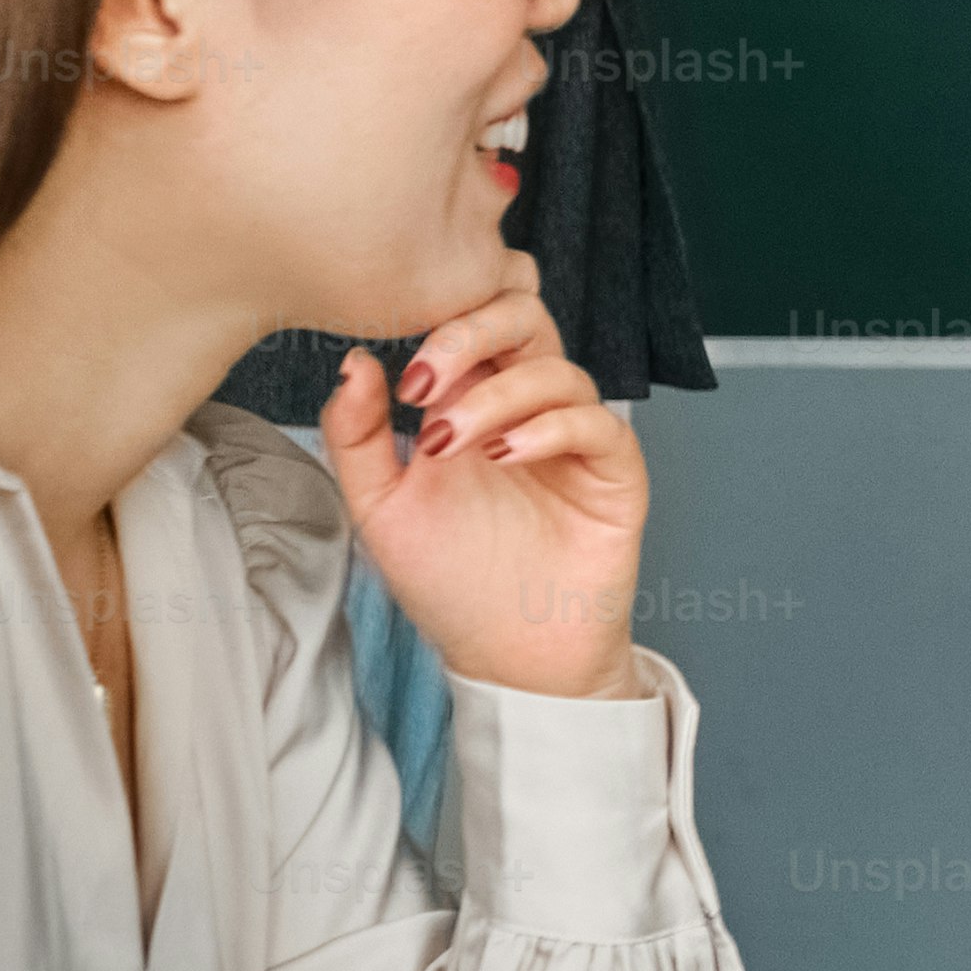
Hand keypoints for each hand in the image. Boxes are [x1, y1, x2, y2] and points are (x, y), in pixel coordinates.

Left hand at [318, 260, 645, 697]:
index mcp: (473, 402)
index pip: (470, 323)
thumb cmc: (448, 580)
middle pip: (523, 317)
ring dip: (496, 396)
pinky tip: (506, 456)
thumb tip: (354, 361)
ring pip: (556, 369)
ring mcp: (574, 437)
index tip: (399, 376)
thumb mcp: (378, 506)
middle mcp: (527, 407)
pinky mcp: (615, 472)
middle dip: (472, 333)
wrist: (504, 653)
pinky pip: (597, 423)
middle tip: (425, 381)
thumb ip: (356, 435)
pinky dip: (549, 428)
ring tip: (450, 445)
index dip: (440, 325)